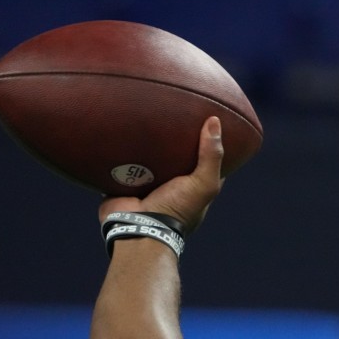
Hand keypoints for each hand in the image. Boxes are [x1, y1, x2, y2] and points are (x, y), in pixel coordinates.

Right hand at [98, 116, 224, 232]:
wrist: (137, 226)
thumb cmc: (176, 208)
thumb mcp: (203, 183)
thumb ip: (211, 156)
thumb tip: (214, 120)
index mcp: (193, 190)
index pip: (205, 163)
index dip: (208, 145)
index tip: (206, 121)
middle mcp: (172, 187)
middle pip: (176, 159)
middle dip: (174, 141)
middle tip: (173, 113)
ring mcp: (148, 185)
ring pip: (149, 159)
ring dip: (148, 144)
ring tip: (148, 115)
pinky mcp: (125, 182)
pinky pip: (124, 162)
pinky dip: (124, 150)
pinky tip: (124, 129)